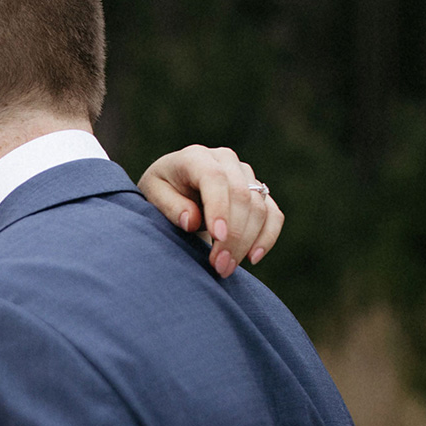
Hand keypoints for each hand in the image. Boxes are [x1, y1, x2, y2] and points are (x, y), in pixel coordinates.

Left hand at [137, 145, 285, 278]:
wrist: (174, 186)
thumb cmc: (161, 191)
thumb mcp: (152, 196)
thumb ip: (170, 206)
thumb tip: (192, 220)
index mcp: (195, 157)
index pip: (215, 179)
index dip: (219, 207)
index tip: (218, 236)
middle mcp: (225, 160)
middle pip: (242, 196)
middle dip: (233, 235)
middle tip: (219, 266)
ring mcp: (245, 175)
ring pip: (259, 207)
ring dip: (247, 242)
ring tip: (225, 268)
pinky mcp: (259, 192)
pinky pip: (273, 214)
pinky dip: (267, 237)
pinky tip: (253, 258)